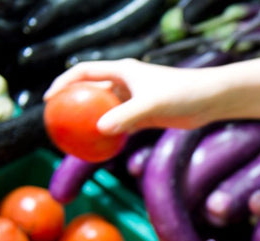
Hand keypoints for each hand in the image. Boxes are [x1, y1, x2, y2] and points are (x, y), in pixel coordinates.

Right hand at [44, 59, 221, 134]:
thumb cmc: (182, 94)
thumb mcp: (151, 104)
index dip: (64, 83)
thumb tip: (101, 129)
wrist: (209, 100)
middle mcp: (126, 83)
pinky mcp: (145, 115)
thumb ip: (126, 116)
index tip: (50, 100)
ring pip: (106, 111)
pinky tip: (101, 149)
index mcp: (122, 71)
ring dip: (91, 123)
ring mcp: (135, 99)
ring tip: (75, 139)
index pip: (84, 72)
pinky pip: (121, 125)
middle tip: (58, 123)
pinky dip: (111, 135)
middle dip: (74, 104)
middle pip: (91, 92)